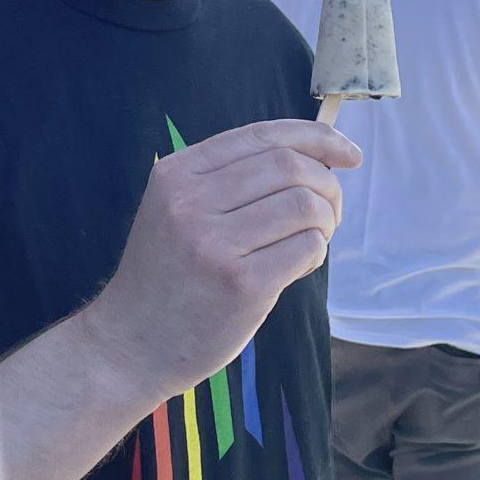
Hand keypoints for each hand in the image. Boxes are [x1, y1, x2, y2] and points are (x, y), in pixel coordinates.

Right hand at [83, 119, 361, 408]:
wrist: (131, 344)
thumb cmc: (167, 276)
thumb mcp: (176, 210)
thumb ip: (230, 180)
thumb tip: (318, 157)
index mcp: (178, 173)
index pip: (263, 135)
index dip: (317, 138)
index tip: (348, 155)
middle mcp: (192, 201)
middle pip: (290, 166)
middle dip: (327, 185)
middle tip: (329, 213)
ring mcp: (215, 243)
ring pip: (305, 205)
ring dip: (326, 221)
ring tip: (312, 241)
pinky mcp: (241, 284)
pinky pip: (307, 247)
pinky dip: (316, 252)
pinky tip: (296, 267)